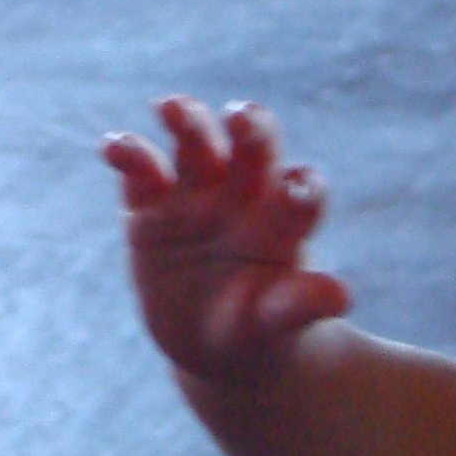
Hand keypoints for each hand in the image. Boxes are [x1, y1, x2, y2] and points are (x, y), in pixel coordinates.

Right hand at [103, 98, 352, 379]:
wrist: (211, 346)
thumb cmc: (258, 331)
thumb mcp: (276, 324)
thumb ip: (301, 304)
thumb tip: (343, 297)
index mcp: (284, 219)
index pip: (301, 188)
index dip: (302, 185)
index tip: (297, 190)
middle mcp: (244, 195)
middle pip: (253, 144)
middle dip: (251, 126)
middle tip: (242, 120)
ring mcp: (195, 196)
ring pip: (196, 142)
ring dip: (189, 120)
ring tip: (172, 109)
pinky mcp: (150, 209)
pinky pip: (140, 172)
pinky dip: (128, 154)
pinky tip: (112, 147)